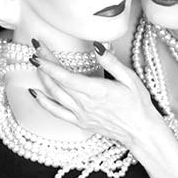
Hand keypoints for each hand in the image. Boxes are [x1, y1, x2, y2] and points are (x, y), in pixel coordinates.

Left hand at [28, 40, 161, 149]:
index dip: (49, 63)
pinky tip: (36, 93)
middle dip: (44, 65)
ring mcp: (81, 115)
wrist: (141, 131)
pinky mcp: (80, 122)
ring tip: (37, 64)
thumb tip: (98, 46)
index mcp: (97, 91)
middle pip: (56, 82)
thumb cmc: (138, 105)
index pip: (65, 76)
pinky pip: (56, 112)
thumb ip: (111, 62)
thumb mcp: (130, 78)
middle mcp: (85, 104)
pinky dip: (43, 102)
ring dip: (42, 79)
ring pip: (54, 96)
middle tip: (37, 50)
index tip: (38, 52)